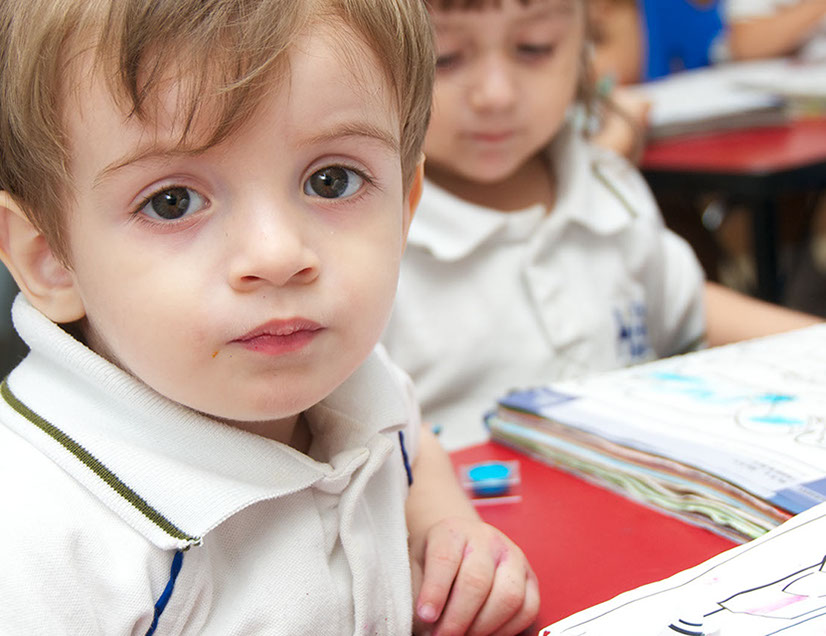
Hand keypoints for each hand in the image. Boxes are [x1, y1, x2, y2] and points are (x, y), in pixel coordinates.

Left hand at [411, 516, 538, 634]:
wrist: (460, 545)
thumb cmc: (434, 561)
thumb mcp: (418, 567)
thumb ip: (421, 593)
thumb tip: (429, 625)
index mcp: (453, 531)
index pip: (445, 559)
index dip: (435, 592)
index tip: (425, 616)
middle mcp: (486, 538)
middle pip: (477, 581)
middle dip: (458, 618)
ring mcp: (513, 555)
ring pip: (508, 596)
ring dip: (484, 627)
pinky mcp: (530, 577)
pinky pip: (527, 609)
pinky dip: (506, 630)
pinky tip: (485, 634)